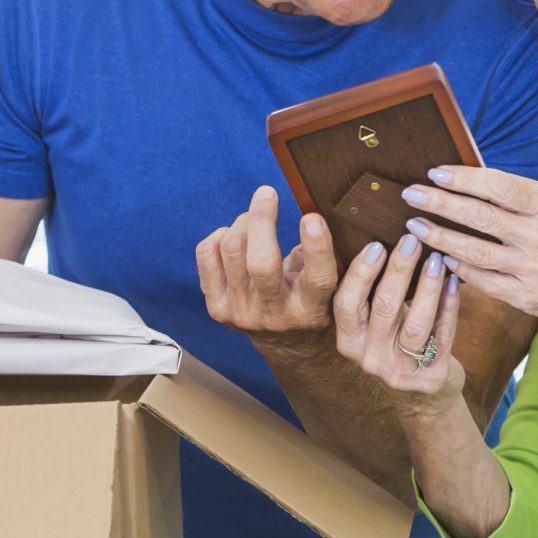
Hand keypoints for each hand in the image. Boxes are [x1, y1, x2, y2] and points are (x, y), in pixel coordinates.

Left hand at [194, 185, 337, 353]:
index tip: (311, 217)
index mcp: (311, 310)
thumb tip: (312, 215)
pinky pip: (207, 255)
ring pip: (232, 250)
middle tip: (268, 193)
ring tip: (255, 218)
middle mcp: (275, 316)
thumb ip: (322, 257)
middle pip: (261, 262)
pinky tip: (234, 236)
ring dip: (244, 222)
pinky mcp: (217, 308)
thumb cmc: (311, 303)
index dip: (316, 246)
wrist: (286, 345)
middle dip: (262, 219)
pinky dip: (219, 235)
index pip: (317, 279)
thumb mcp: (329, 288)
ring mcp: (242, 313)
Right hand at [331, 233, 463, 417]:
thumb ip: (370, 293)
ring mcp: (401, 371)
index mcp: (349, 341)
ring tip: (436, 258)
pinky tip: (455, 281)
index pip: (347, 304)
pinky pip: (443, 335)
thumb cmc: (395, 344)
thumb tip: (376, 237)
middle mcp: (370, 359)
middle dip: (398, 270)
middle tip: (411, 240)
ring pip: (416, 323)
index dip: (360, 273)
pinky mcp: (432, 377)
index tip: (376, 244)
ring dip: (427, 287)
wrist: (423, 398)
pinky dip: (449, 305)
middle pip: (384, 308)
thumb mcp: (374, 326)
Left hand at [398, 167, 537, 331]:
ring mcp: (532, 268)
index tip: (434, 173)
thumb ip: (519, 193)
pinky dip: (459, 268)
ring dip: (439, 238)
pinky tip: (440, 258)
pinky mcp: (525, 296)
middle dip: (439, 204)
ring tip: (415, 226)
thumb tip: (468, 178)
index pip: (497, 186)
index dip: (462, 179)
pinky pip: (482, 280)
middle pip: (479, 216)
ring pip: (474, 251)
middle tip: (411, 195)